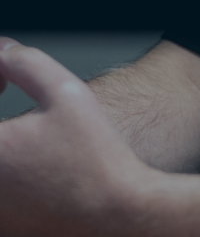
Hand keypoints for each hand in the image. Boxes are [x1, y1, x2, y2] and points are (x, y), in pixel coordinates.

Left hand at [0, 37, 153, 235]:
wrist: (118, 212)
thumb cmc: (95, 157)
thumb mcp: (65, 91)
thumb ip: (25, 63)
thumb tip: (2, 50)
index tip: (6, 81)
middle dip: (3, 120)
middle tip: (11, 94)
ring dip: (7, 144)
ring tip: (31, 137)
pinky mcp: (7, 228)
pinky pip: (4, 188)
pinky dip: (11, 172)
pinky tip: (35, 162)